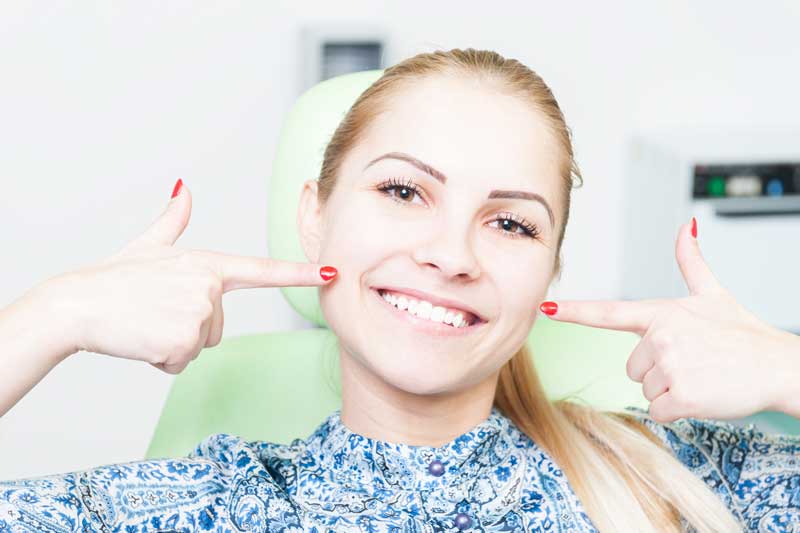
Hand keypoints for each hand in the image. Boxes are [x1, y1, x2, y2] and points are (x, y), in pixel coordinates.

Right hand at [45, 180, 336, 373]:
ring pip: (200, 346)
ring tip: (146, 325)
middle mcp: (209, 286)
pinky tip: (141, 341)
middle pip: (218, 328)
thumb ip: (173, 222)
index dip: (299, 273)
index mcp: (207, 264)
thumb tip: (184, 188)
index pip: (262, 271)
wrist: (75, 305)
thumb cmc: (111, 280)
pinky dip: (161, 360)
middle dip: (188, 330)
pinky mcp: (184, 340)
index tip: (332, 274)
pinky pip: (182, 363)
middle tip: (154, 314)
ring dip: (173, 344)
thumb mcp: (147, 247)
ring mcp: (199, 312)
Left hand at [539, 218, 798, 422]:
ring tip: (701, 374)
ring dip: (670, 389)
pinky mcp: (682, 397)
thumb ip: (691, 262)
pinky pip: (660, 411)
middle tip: (692, 361)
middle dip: (658, 370)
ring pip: (645, 390)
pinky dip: (680, 410)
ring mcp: (670, 367)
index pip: (609, 312)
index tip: (546, 308)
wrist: (778, 366)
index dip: (575, 311)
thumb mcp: (713, 294)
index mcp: (661, 313)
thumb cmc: (742, 333)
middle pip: (632, 368)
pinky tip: (703, 394)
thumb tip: (687, 226)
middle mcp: (661, 337)